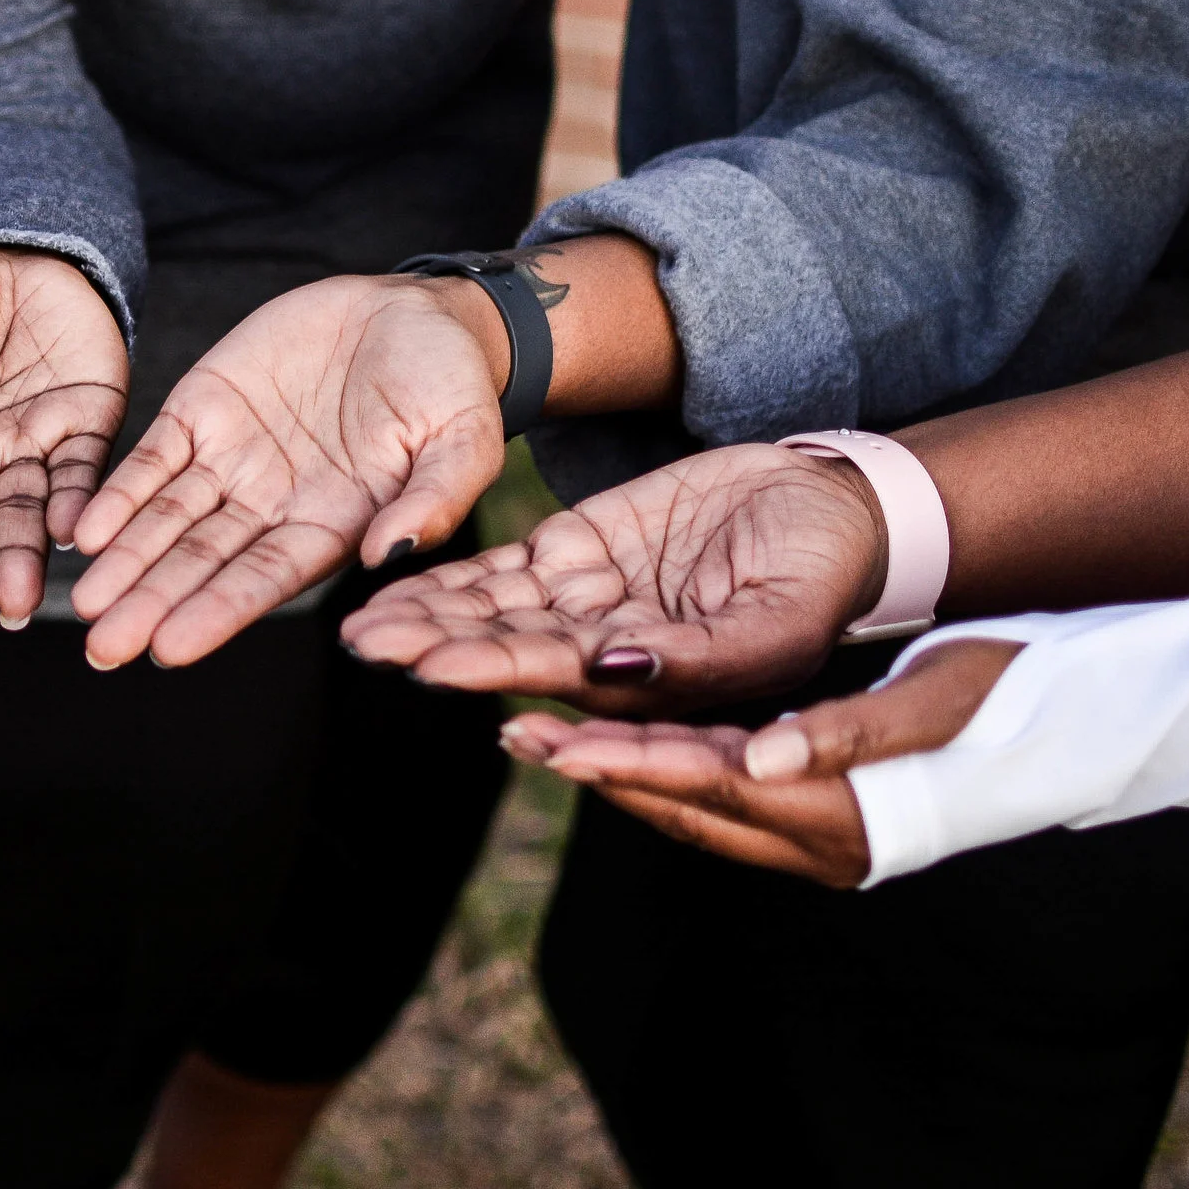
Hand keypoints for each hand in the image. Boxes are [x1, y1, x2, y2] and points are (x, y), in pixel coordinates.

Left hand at [70, 275, 504, 668]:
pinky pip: (153, 458)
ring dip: (124, 559)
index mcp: (331, 526)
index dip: (217, 612)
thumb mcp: (462, 441)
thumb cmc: (450, 387)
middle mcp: (271, 505)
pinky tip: (85, 528)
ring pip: (166, 519)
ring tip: (82, 601)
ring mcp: (232, 459)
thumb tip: (388, 554)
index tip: (169, 648)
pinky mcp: (203, 408)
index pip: (263, 580)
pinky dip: (119, 492)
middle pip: (200, 563)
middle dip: (151, 604)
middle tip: (102, 648)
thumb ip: (431, 500)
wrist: (417, 314)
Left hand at [343, 443, 888, 713]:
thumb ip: (701, 658)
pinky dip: (448, 580)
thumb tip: (617, 672)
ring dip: (427, 619)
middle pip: (508, 650)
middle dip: (435, 648)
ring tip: (360, 626)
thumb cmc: (819, 573)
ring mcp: (584, 601)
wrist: (828, 508)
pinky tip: (393, 589)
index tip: (432, 666)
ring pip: (492, 614)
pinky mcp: (573, 554)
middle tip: (368, 645)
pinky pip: (499, 572)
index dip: (495, 671)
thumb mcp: (776, 622)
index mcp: (650, 680)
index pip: (560, 678)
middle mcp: (603, 651)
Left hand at [500, 637, 1023, 886]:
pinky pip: (705, 792)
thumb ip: (852, 734)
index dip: (630, 765)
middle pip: (680, 803)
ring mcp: (800, 832)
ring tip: (532, 730)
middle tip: (516, 734)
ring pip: (683, 801)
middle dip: (596, 768)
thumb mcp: (938, 701)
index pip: (713, 789)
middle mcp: (808, 837)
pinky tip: (599, 733)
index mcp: (839, 817)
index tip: (557, 744)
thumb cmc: (1003, 698)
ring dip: (608, 767)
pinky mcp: (795, 809)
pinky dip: (647, 763)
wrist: (1051, 726)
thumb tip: (765, 764)